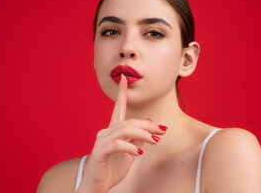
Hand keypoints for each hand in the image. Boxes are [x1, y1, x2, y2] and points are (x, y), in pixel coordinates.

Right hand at [77, 74, 166, 192]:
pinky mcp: (99, 152)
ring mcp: (101, 141)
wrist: (97, 187)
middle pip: (129, 121)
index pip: (118, 108)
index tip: (125, 79)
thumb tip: (149, 124)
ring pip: (125, 130)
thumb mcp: (130, 153)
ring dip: (143, 134)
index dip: (122, 93)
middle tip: (163, 130)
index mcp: (113, 131)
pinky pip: (117, 144)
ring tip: (156, 141)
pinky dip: (130, 147)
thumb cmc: (112, 169)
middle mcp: (105, 132)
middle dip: (148, 125)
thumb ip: (137, 139)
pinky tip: (140, 153)